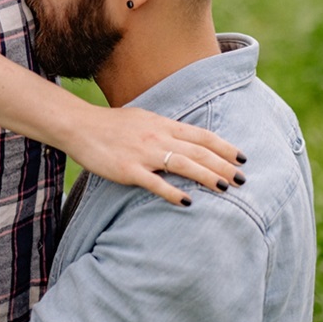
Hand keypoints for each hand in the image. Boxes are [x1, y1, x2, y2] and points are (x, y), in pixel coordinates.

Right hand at [68, 106, 248, 206]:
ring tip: (224, 188)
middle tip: (242, 179)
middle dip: (223, 165)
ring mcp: (143, 153)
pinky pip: (154, 183)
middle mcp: (157, 136)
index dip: (224, 147)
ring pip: (182, 165)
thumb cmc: (111, 124)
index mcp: (162, 124)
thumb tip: (185, 138)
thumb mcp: (142, 119)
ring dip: (206, 176)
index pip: (201, 135)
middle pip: (197, 151)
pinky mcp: (128, 170)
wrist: (79, 126)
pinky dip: (172, 193)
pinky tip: (187, 202)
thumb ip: (164, 129)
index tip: (242, 158)